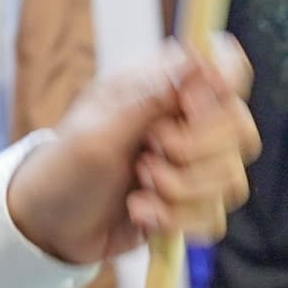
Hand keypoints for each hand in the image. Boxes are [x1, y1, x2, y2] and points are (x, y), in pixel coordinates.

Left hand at [7, 35, 259, 266]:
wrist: (48, 229)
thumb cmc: (63, 169)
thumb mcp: (98, 132)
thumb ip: (152, 99)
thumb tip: (198, 58)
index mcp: (162, 87)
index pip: (223, 67)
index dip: (223, 86)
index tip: (188, 109)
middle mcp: (185, 121)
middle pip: (239, 128)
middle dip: (195, 153)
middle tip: (147, 156)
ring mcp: (192, 165)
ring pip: (230, 179)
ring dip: (181, 192)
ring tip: (138, 189)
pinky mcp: (191, 204)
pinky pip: (215, 217)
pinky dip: (178, 222)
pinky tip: (141, 214)